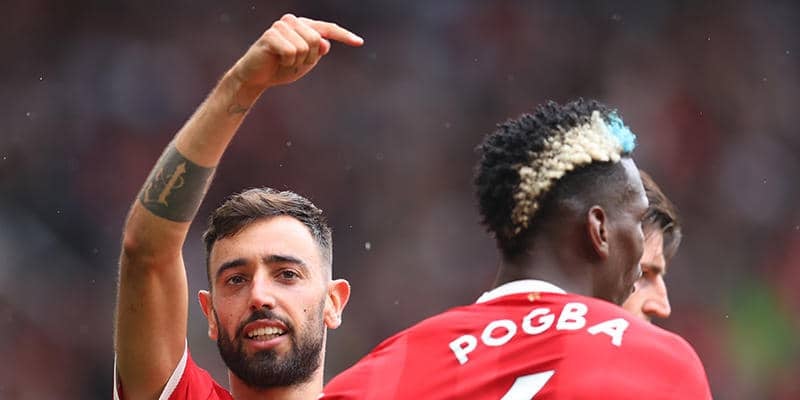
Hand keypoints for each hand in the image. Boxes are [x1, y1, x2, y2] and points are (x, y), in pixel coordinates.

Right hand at [231, 14, 362, 90]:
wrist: (257, 77)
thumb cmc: (282, 68)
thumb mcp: (306, 62)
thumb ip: (317, 52)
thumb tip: (325, 43)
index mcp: (303, 26)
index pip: (327, 28)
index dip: (344, 35)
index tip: (359, 42)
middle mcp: (292, 21)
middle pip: (316, 39)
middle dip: (309, 58)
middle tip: (294, 63)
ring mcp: (280, 26)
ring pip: (305, 47)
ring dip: (297, 61)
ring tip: (284, 62)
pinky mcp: (270, 35)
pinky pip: (291, 52)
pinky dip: (287, 62)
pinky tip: (277, 61)